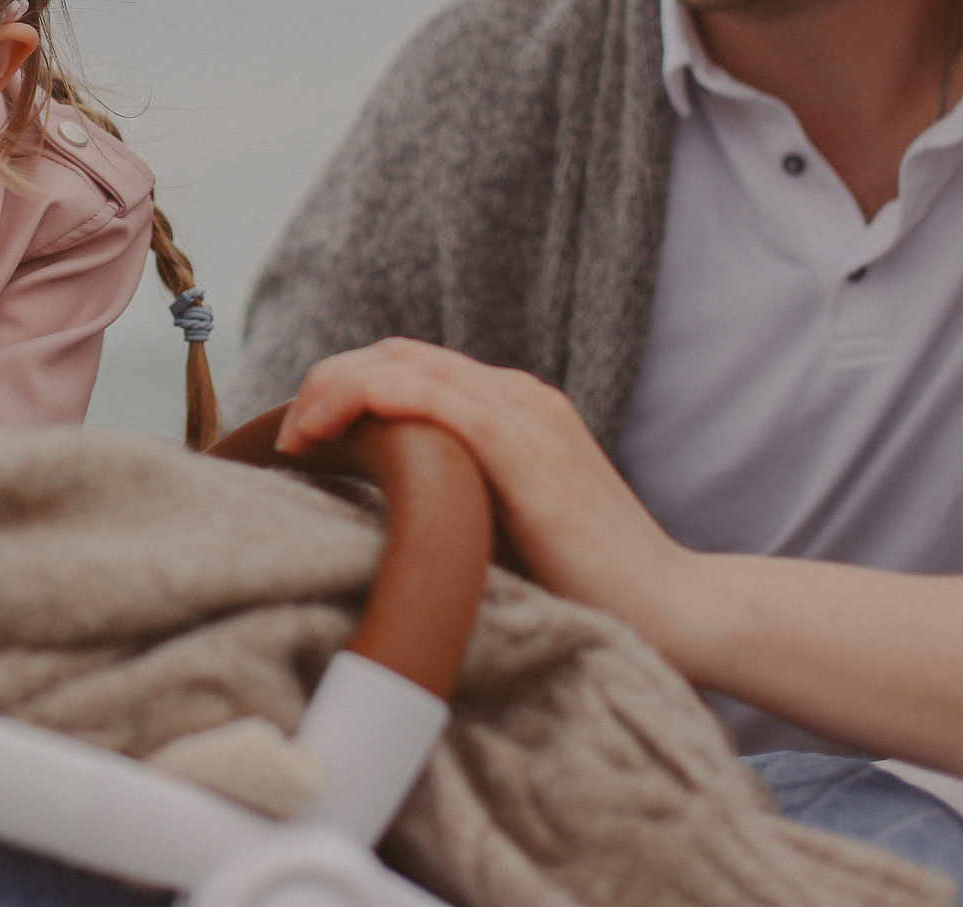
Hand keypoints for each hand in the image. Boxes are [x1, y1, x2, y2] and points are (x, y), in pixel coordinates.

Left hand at [276, 341, 699, 644]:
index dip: (344, 386)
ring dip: (338, 390)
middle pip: (396, 354)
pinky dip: (379, 399)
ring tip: (299, 436)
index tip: (302, 435)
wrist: (673, 607)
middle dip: (329, 382)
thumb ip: (448, 495)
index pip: (407, 364)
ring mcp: (527, 415)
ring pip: (407, 366)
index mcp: (512, 406)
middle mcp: (518, 395)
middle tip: (289, 436)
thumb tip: (366, 507)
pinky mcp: (529, 449)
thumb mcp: (497, 522)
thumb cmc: (581, 582)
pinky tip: (338, 426)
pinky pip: (440, 400)